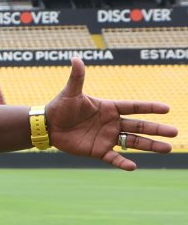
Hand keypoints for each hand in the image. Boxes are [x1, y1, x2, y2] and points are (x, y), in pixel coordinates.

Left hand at [45, 58, 177, 169]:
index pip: (133, 107)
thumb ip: (77, 77)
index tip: (166, 108)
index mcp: (109, 108)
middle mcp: (112, 123)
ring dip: (150, 145)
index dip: (149, 107)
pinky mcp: (98, 151)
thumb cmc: (60, 107)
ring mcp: (107, 138)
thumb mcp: (70, 92)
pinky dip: (123, 162)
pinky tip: (133, 166)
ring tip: (168, 148)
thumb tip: (75, 58)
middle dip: (156, 129)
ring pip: (133, 142)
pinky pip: (114, 158)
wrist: (48, 126)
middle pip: (139, 126)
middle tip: (175, 131)